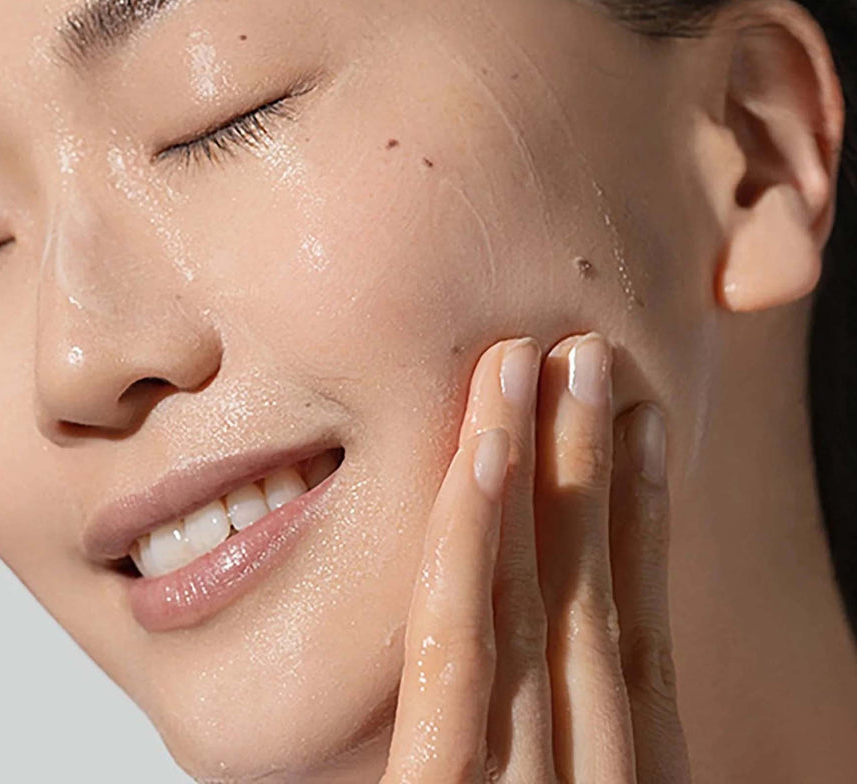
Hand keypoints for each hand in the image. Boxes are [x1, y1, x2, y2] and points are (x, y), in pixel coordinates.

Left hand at [382, 333, 691, 781]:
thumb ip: (539, 750)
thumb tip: (531, 644)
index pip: (644, 645)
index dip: (645, 525)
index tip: (642, 426)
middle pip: (592, 602)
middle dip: (590, 467)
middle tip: (584, 355)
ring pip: (534, 606)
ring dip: (543, 473)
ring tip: (536, 362)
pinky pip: (452, 659)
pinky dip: (471, 549)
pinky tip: (484, 452)